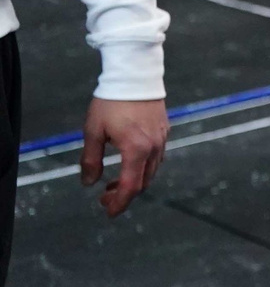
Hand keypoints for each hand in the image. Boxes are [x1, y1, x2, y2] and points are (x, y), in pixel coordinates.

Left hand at [83, 97, 167, 216]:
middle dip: (125, 194)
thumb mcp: (93, 131)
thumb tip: (89, 183)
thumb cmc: (111, 103)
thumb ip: (91, 159)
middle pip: (143, 182)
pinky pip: (157, 157)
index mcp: (136, 150)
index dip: (119, 203)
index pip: (131, 187)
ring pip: (152, 170)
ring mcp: (162, 140)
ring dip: (134, 181)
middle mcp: (154, 148)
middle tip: (105, 196)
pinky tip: (130, 161)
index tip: (108, 211)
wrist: (134, 76)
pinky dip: (143, 167)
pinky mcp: (164, 131)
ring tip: (115, 181)